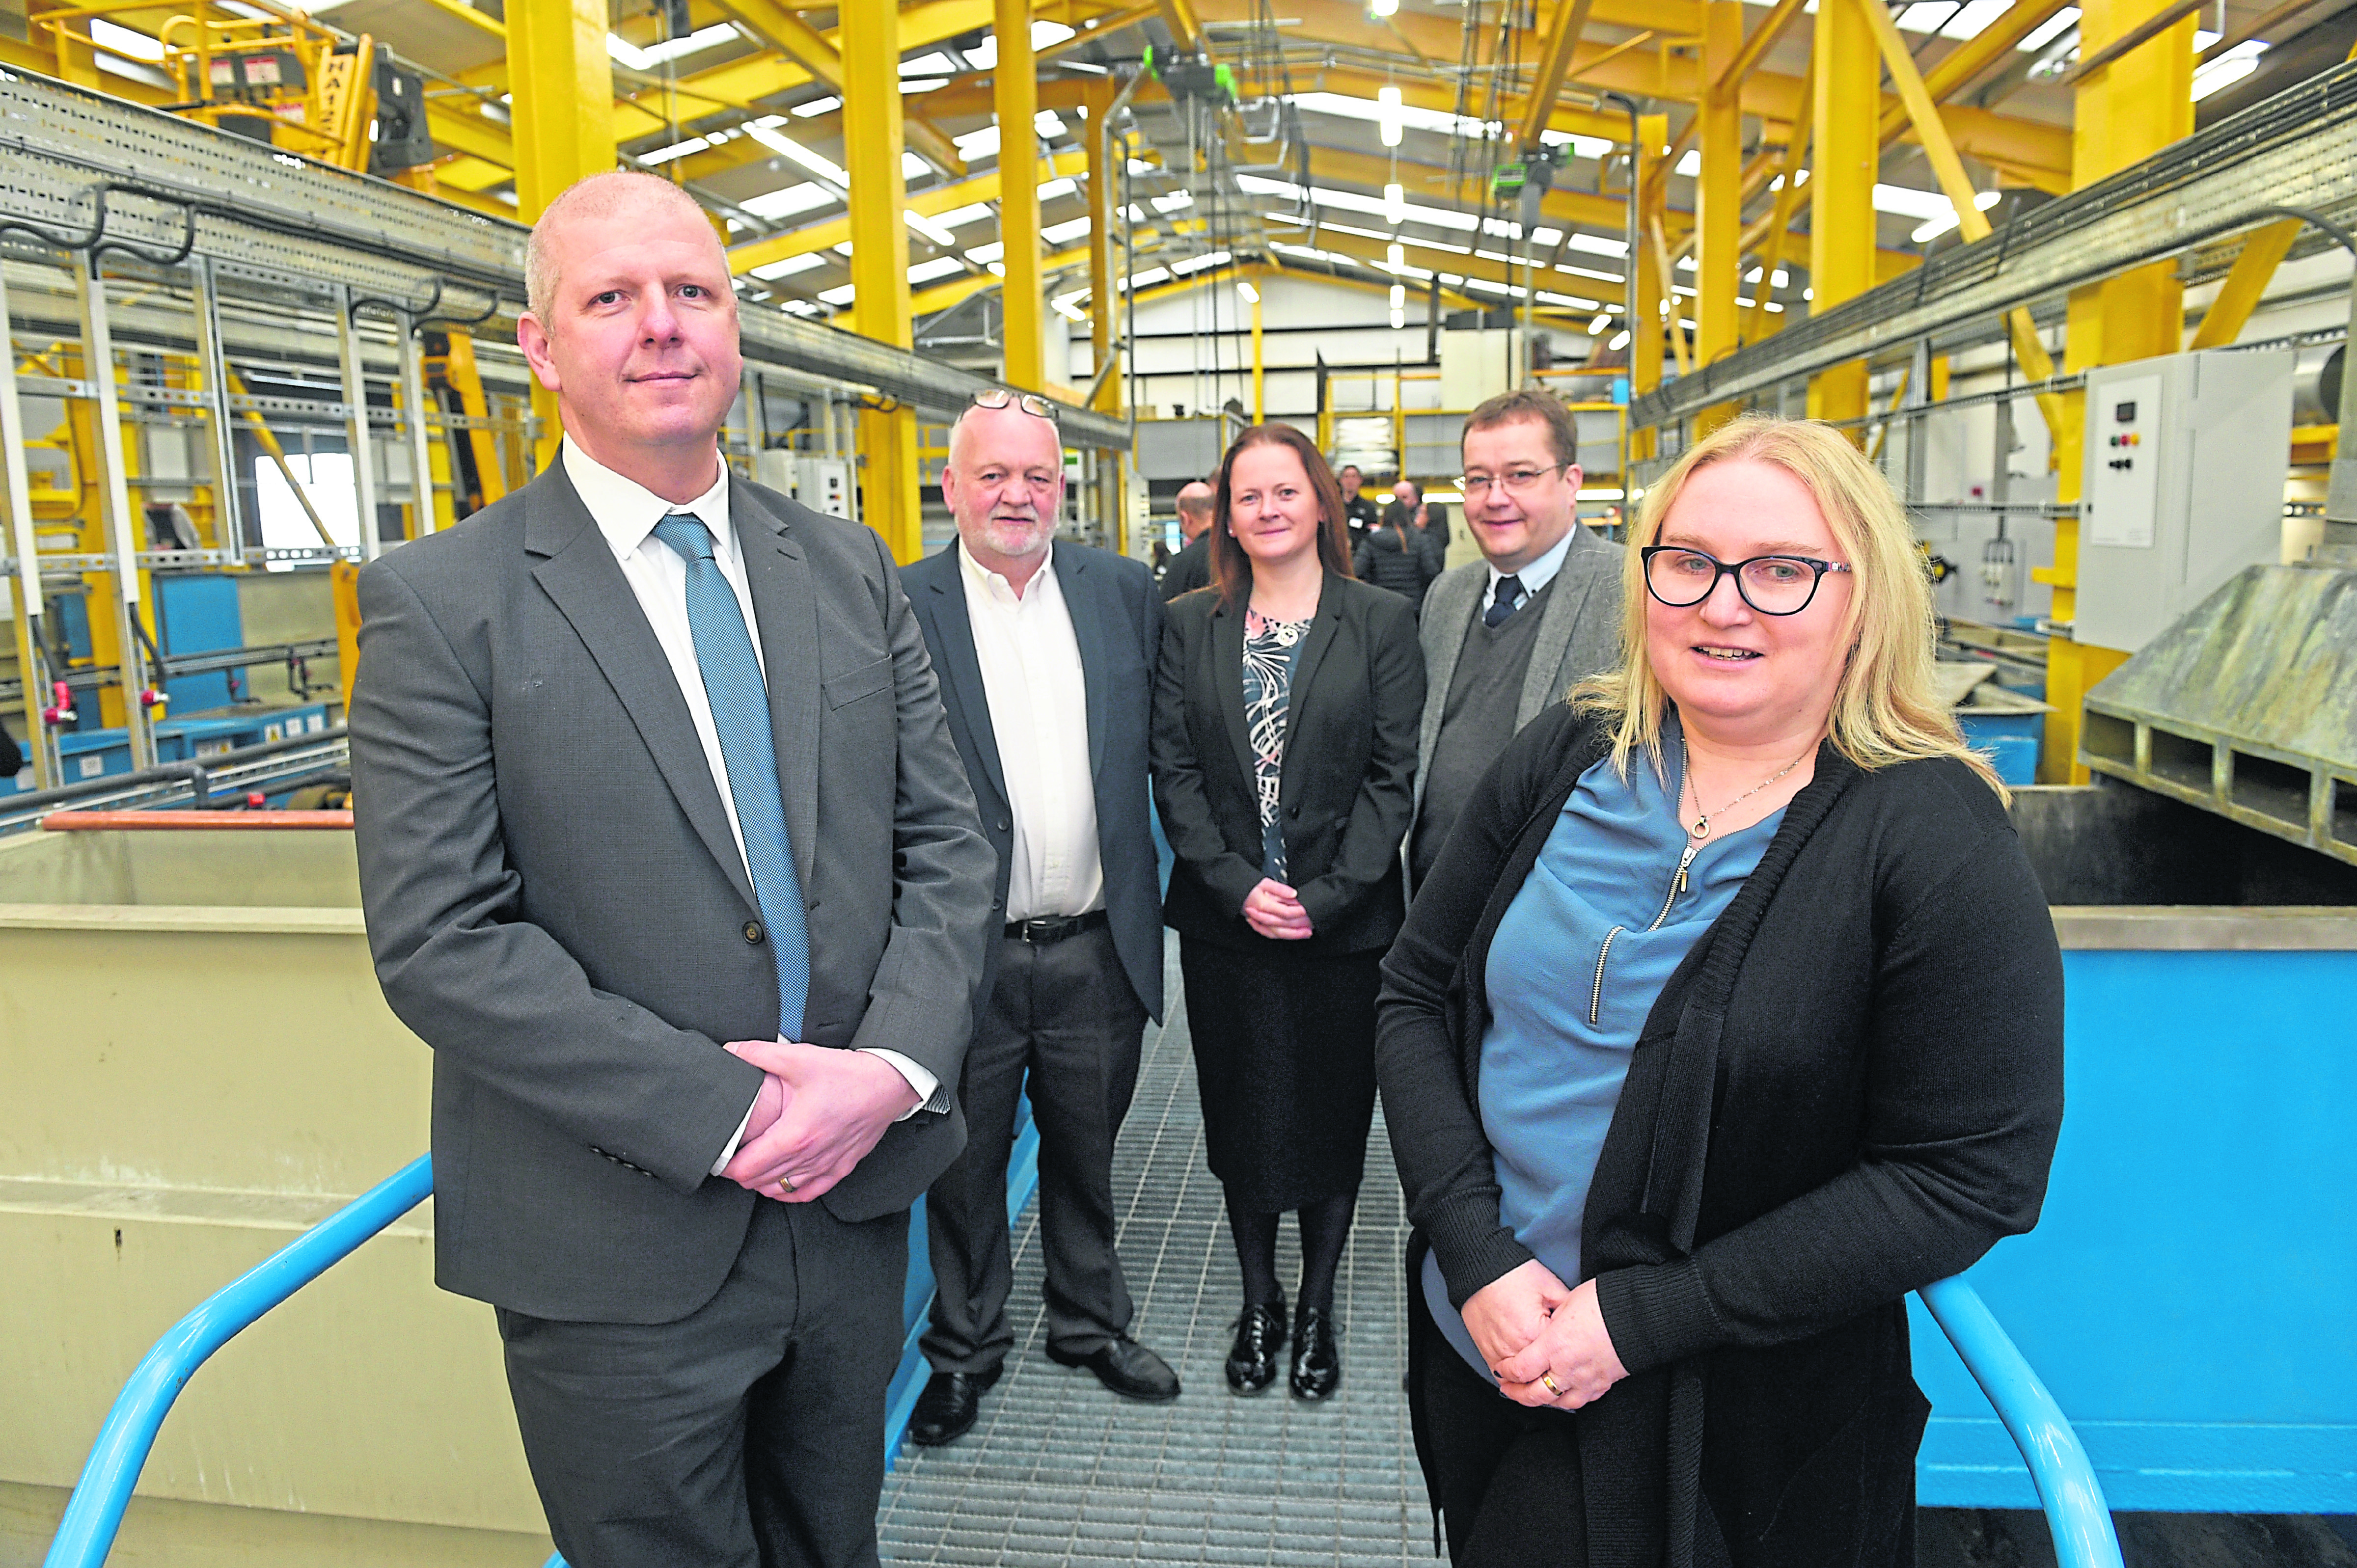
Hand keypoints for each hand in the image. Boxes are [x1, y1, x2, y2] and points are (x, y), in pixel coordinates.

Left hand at [719, 1039, 918, 1201]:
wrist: (889, 1083)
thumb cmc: (847, 1074)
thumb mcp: (798, 1058)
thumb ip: (758, 1054)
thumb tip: (730, 1051)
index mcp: (794, 1135)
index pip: (747, 1168)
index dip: (726, 1166)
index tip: (718, 1157)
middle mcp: (809, 1157)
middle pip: (759, 1182)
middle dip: (739, 1174)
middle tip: (730, 1159)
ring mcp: (827, 1165)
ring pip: (782, 1190)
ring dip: (763, 1183)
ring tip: (753, 1168)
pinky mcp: (842, 1166)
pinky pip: (810, 1192)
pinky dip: (791, 1191)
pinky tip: (785, 1182)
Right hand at [1242, 876, 1313, 939]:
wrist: (1238, 897)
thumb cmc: (1251, 889)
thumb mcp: (1265, 883)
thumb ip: (1280, 888)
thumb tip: (1293, 894)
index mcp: (1263, 905)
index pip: (1284, 912)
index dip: (1297, 912)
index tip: (1307, 910)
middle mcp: (1261, 917)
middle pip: (1283, 925)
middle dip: (1299, 926)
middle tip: (1312, 924)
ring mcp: (1260, 924)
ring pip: (1279, 933)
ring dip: (1294, 934)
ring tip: (1307, 933)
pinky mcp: (1261, 928)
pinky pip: (1273, 935)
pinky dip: (1285, 936)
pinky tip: (1295, 935)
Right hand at [1461, 1257, 1571, 1371]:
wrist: (1481, 1271)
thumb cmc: (1513, 1276)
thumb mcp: (1551, 1287)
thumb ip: (1568, 1310)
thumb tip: (1581, 1323)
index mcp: (1534, 1334)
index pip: (1559, 1358)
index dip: (1570, 1354)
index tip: (1576, 1354)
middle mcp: (1515, 1348)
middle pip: (1541, 1376)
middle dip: (1554, 1374)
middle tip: (1566, 1370)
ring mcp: (1499, 1353)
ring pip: (1521, 1383)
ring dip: (1534, 1382)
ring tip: (1547, 1379)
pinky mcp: (1487, 1353)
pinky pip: (1502, 1377)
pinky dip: (1514, 1379)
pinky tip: (1525, 1377)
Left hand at [1491, 1278, 1628, 1409]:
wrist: (1640, 1314)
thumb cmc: (1605, 1302)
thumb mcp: (1567, 1302)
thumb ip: (1551, 1321)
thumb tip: (1544, 1327)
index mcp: (1554, 1346)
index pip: (1520, 1369)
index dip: (1506, 1371)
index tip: (1501, 1368)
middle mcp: (1568, 1368)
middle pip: (1534, 1394)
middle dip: (1517, 1394)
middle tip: (1508, 1388)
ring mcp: (1587, 1379)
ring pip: (1558, 1403)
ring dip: (1542, 1401)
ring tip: (1532, 1395)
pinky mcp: (1604, 1383)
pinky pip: (1582, 1400)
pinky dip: (1568, 1400)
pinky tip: (1564, 1394)